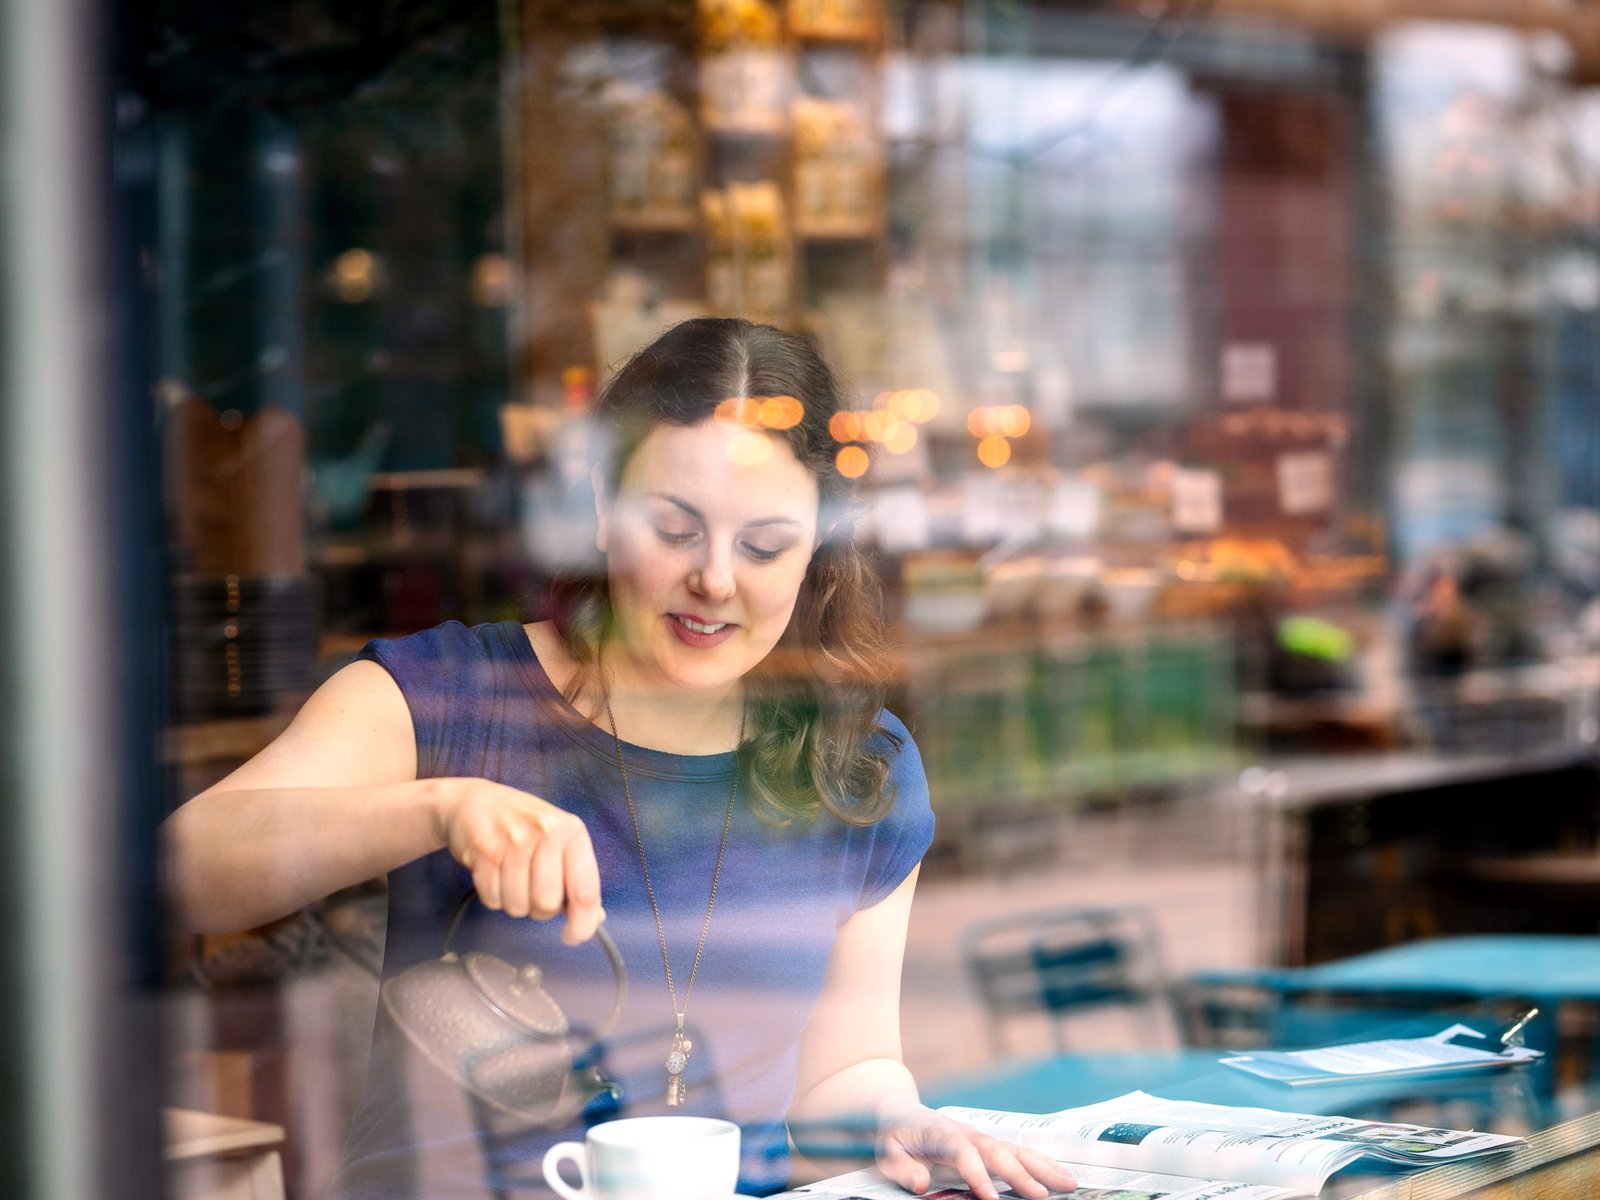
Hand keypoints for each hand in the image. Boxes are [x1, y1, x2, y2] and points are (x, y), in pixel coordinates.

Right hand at [433, 778, 603, 943]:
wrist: (475, 801)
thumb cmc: (522, 824)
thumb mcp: (559, 839)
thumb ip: (577, 876)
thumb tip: (594, 917)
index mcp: (572, 831)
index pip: (585, 890)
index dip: (582, 923)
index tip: (574, 935)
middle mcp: (545, 833)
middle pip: (547, 904)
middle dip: (539, 908)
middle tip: (532, 889)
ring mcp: (512, 841)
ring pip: (518, 906)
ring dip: (514, 902)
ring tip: (511, 878)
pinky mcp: (483, 851)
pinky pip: (492, 899)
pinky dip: (493, 896)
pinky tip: (494, 873)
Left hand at [875, 1099, 1075, 1199]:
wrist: (897, 1113)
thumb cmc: (893, 1138)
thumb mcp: (887, 1154)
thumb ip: (904, 1170)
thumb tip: (921, 1185)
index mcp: (942, 1136)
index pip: (965, 1155)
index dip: (978, 1177)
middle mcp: (967, 1134)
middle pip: (998, 1152)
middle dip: (1021, 1174)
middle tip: (1042, 1197)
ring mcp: (980, 1138)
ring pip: (1015, 1150)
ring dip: (1041, 1167)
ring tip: (1067, 1184)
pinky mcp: (987, 1145)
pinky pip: (1017, 1152)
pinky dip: (1038, 1163)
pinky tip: (1057, 1176)